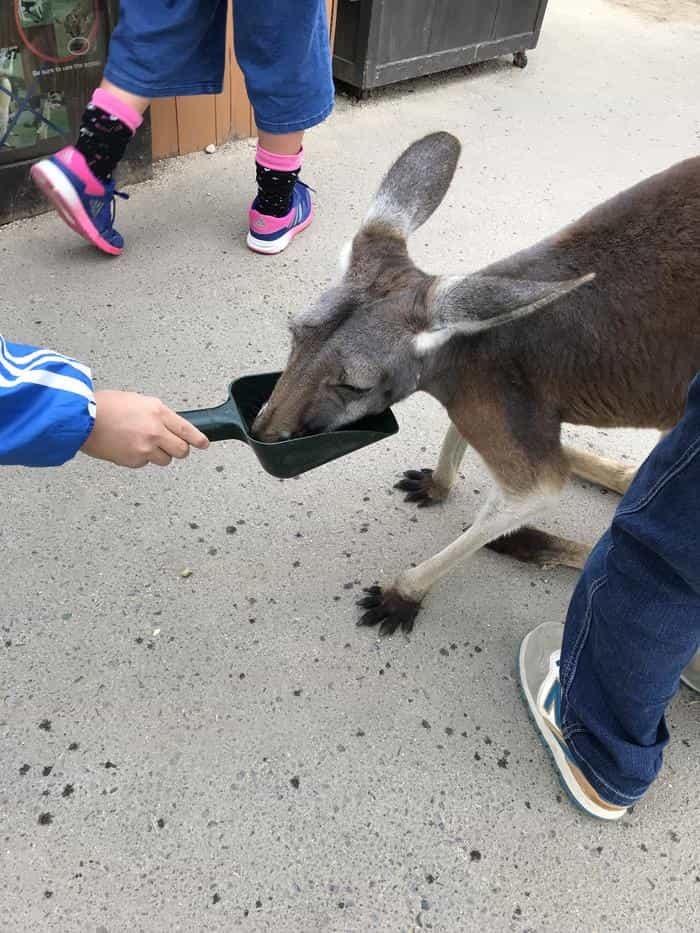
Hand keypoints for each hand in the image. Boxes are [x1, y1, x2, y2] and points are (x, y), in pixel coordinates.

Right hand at [81, 390, 208, 467]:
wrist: (82, 419)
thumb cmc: (104, 405)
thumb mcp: (137, 401)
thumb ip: (156, 414)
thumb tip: (167, 425)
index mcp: (158, 412)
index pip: (187, 430)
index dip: (199, 439)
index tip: (204, 444)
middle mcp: (155, 431)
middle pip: (181, 450)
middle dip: (178, 449)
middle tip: (171, 446)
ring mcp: (145, 448)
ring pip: (164, 460)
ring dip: (158, 454)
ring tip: (142, 444)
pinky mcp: (133, 461)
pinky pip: (144, 463)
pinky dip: (139, 458)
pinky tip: (126, 447)